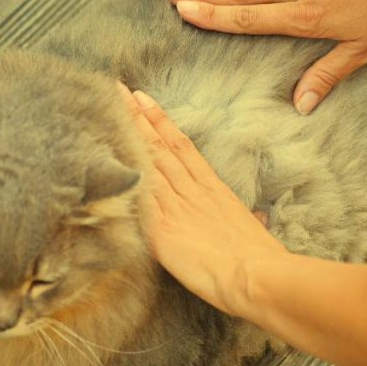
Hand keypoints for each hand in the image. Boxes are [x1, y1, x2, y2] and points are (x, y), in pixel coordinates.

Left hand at [118, 84, 287, 315]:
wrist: (256, 274)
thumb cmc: (260, 259)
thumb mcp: (254, 231)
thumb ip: (247, 221)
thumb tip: (256, 220)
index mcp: (214, 190)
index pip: (182, 146)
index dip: (161, 121)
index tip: (145, 100)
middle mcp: (192, 191)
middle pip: (159, 146)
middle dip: (137, 117)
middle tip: (117, 91)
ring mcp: (175, 208)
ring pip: (148, 162)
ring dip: (128, 136)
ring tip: (109, 111)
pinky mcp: (161, 229)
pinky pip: (138, 197)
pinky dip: (124, 175)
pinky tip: (106, 158)